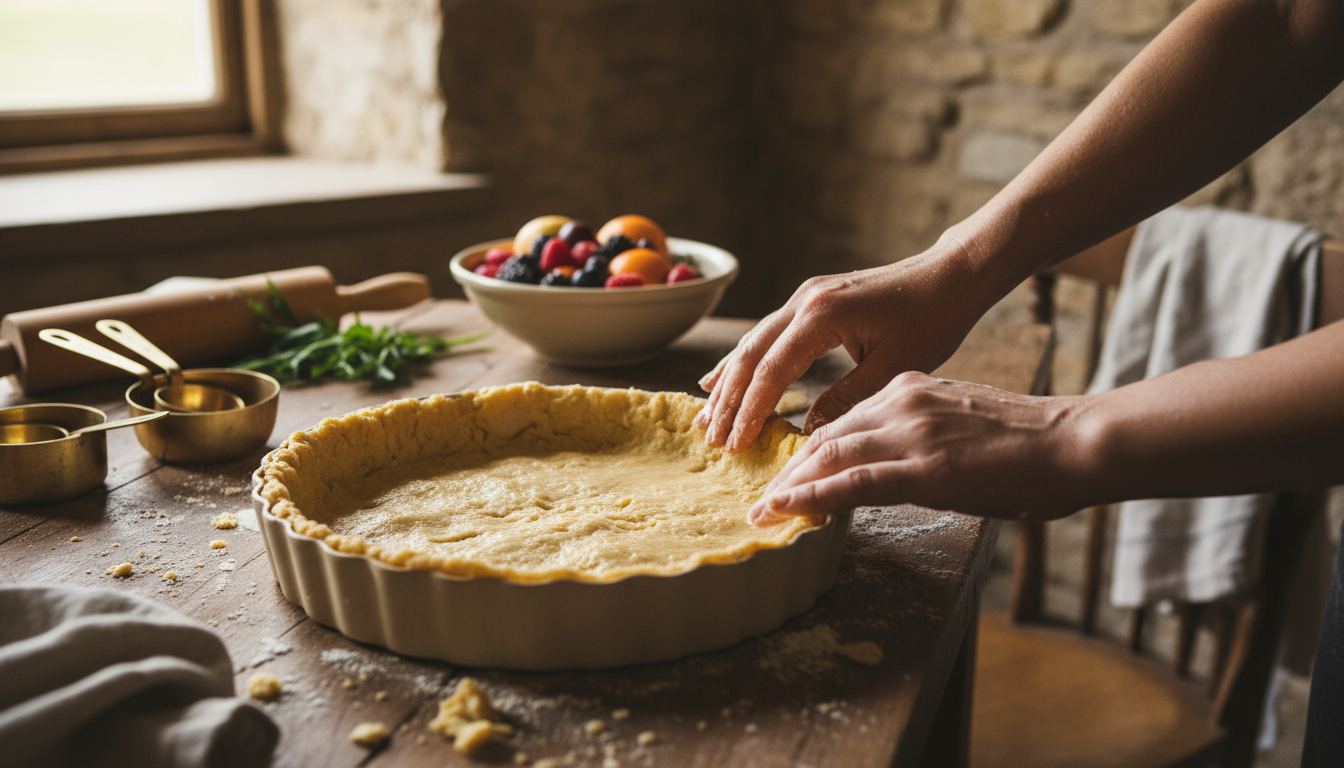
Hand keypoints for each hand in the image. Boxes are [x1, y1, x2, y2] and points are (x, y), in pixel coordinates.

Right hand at [695, 248, 989, 451]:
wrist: (950, 275)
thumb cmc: (932, 319)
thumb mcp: (893, 369)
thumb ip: (846, 400)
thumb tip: (806, 432)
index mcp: (822, 316)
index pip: (771, 371)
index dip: (750, 412)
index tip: (735, 446)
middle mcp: (804, 300)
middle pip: (751, 355)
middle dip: (729, 400)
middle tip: (711, 439)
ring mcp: (805, 296)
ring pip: (753, 342)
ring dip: (729, 381)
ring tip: (705, 415)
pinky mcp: (812, 299)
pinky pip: (767, 334)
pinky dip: (744, 360)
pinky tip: (722, 378)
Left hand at [747, 373, 1087, 523]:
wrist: (1074, 441)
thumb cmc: (1030, 442)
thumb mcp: (961, 425)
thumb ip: (922, 435)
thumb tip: (898, 463)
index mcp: (910, 389)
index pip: (843, 421)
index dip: (809, 452)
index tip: (787, 475)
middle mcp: (902, 403)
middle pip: (826, 437)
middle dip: (789, 471)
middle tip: (762, 498)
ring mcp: (911, 433)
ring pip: (830, 457)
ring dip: (790, 488)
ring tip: (763, 513)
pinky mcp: (924, 467)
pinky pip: (853, 482)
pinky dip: (813, 497)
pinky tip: (786, 511)